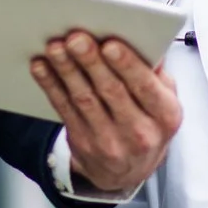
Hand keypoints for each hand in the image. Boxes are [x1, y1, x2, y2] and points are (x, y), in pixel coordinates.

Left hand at [31, 31, 181, 193]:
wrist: (131, 169)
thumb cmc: (149, 123)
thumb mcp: (165, 101)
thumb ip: (156, 72)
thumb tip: (143, 38)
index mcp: (166, 115)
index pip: (146, 87)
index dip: (127, 65)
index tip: (110, 44)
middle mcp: (140, 132)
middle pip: (111, 91)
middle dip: (91, 62)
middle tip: (76, 39)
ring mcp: (109, 141)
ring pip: (84, 99)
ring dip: (66, 70)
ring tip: (55, 47)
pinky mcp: (83, 142)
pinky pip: (64, 109)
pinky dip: (51, 85)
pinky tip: (42, 67)